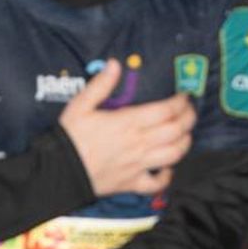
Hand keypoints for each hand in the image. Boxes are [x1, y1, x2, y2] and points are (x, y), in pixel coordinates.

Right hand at [57, 60, 194, 195]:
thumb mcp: (80, 105)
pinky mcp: (132, 184)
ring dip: (185, 143)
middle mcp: (139, 144)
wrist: (58, 172)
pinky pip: (157, 183)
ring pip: (174, 155)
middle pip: (176, 131)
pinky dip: (167, 176)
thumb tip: (115, 64)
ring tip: (184, 134)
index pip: (166, 111)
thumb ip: (100, 85)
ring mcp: (138, 165)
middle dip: (188, 119)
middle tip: (189, 111)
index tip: (184, 95)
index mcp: (128, 122)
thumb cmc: (70, 137)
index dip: (180, 102)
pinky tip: (167, 168)